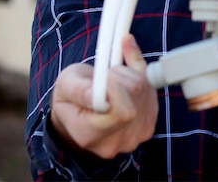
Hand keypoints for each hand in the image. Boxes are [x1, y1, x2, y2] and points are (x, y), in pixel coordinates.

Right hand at [49, 34, 157, 158]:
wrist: (80, 112)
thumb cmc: (70, 97)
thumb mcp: (65, 85)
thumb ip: (78, 88)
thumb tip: (95, 92)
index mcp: (89, 135)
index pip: (119, 112)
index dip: (115, 87)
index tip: (104, 74)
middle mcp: (115, 142)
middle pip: (135, 97)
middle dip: (121, 76)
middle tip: (105, 75)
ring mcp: (134, 137)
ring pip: (145, 92)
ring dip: (131, 76)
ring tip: (112, 81)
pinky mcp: (147, 127)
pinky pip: (152, 93)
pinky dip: (141, 79)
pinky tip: (125, 81)